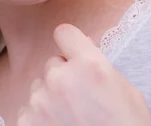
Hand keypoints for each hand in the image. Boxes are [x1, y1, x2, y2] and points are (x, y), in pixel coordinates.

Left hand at [17, 24, 150, 125]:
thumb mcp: (125, 92)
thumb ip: (97, 66)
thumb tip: (80, 46)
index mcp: (89, 66)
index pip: (63, 32)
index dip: (70, 43)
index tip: (73, 53)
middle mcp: (60, 78)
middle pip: (52, 64)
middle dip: (63, 77)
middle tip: (80, 100)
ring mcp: (39, 101)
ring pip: (39, 87)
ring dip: (50, 98)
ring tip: (71, 119)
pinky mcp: (25, 121)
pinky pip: (27, 109)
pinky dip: (38, 118)